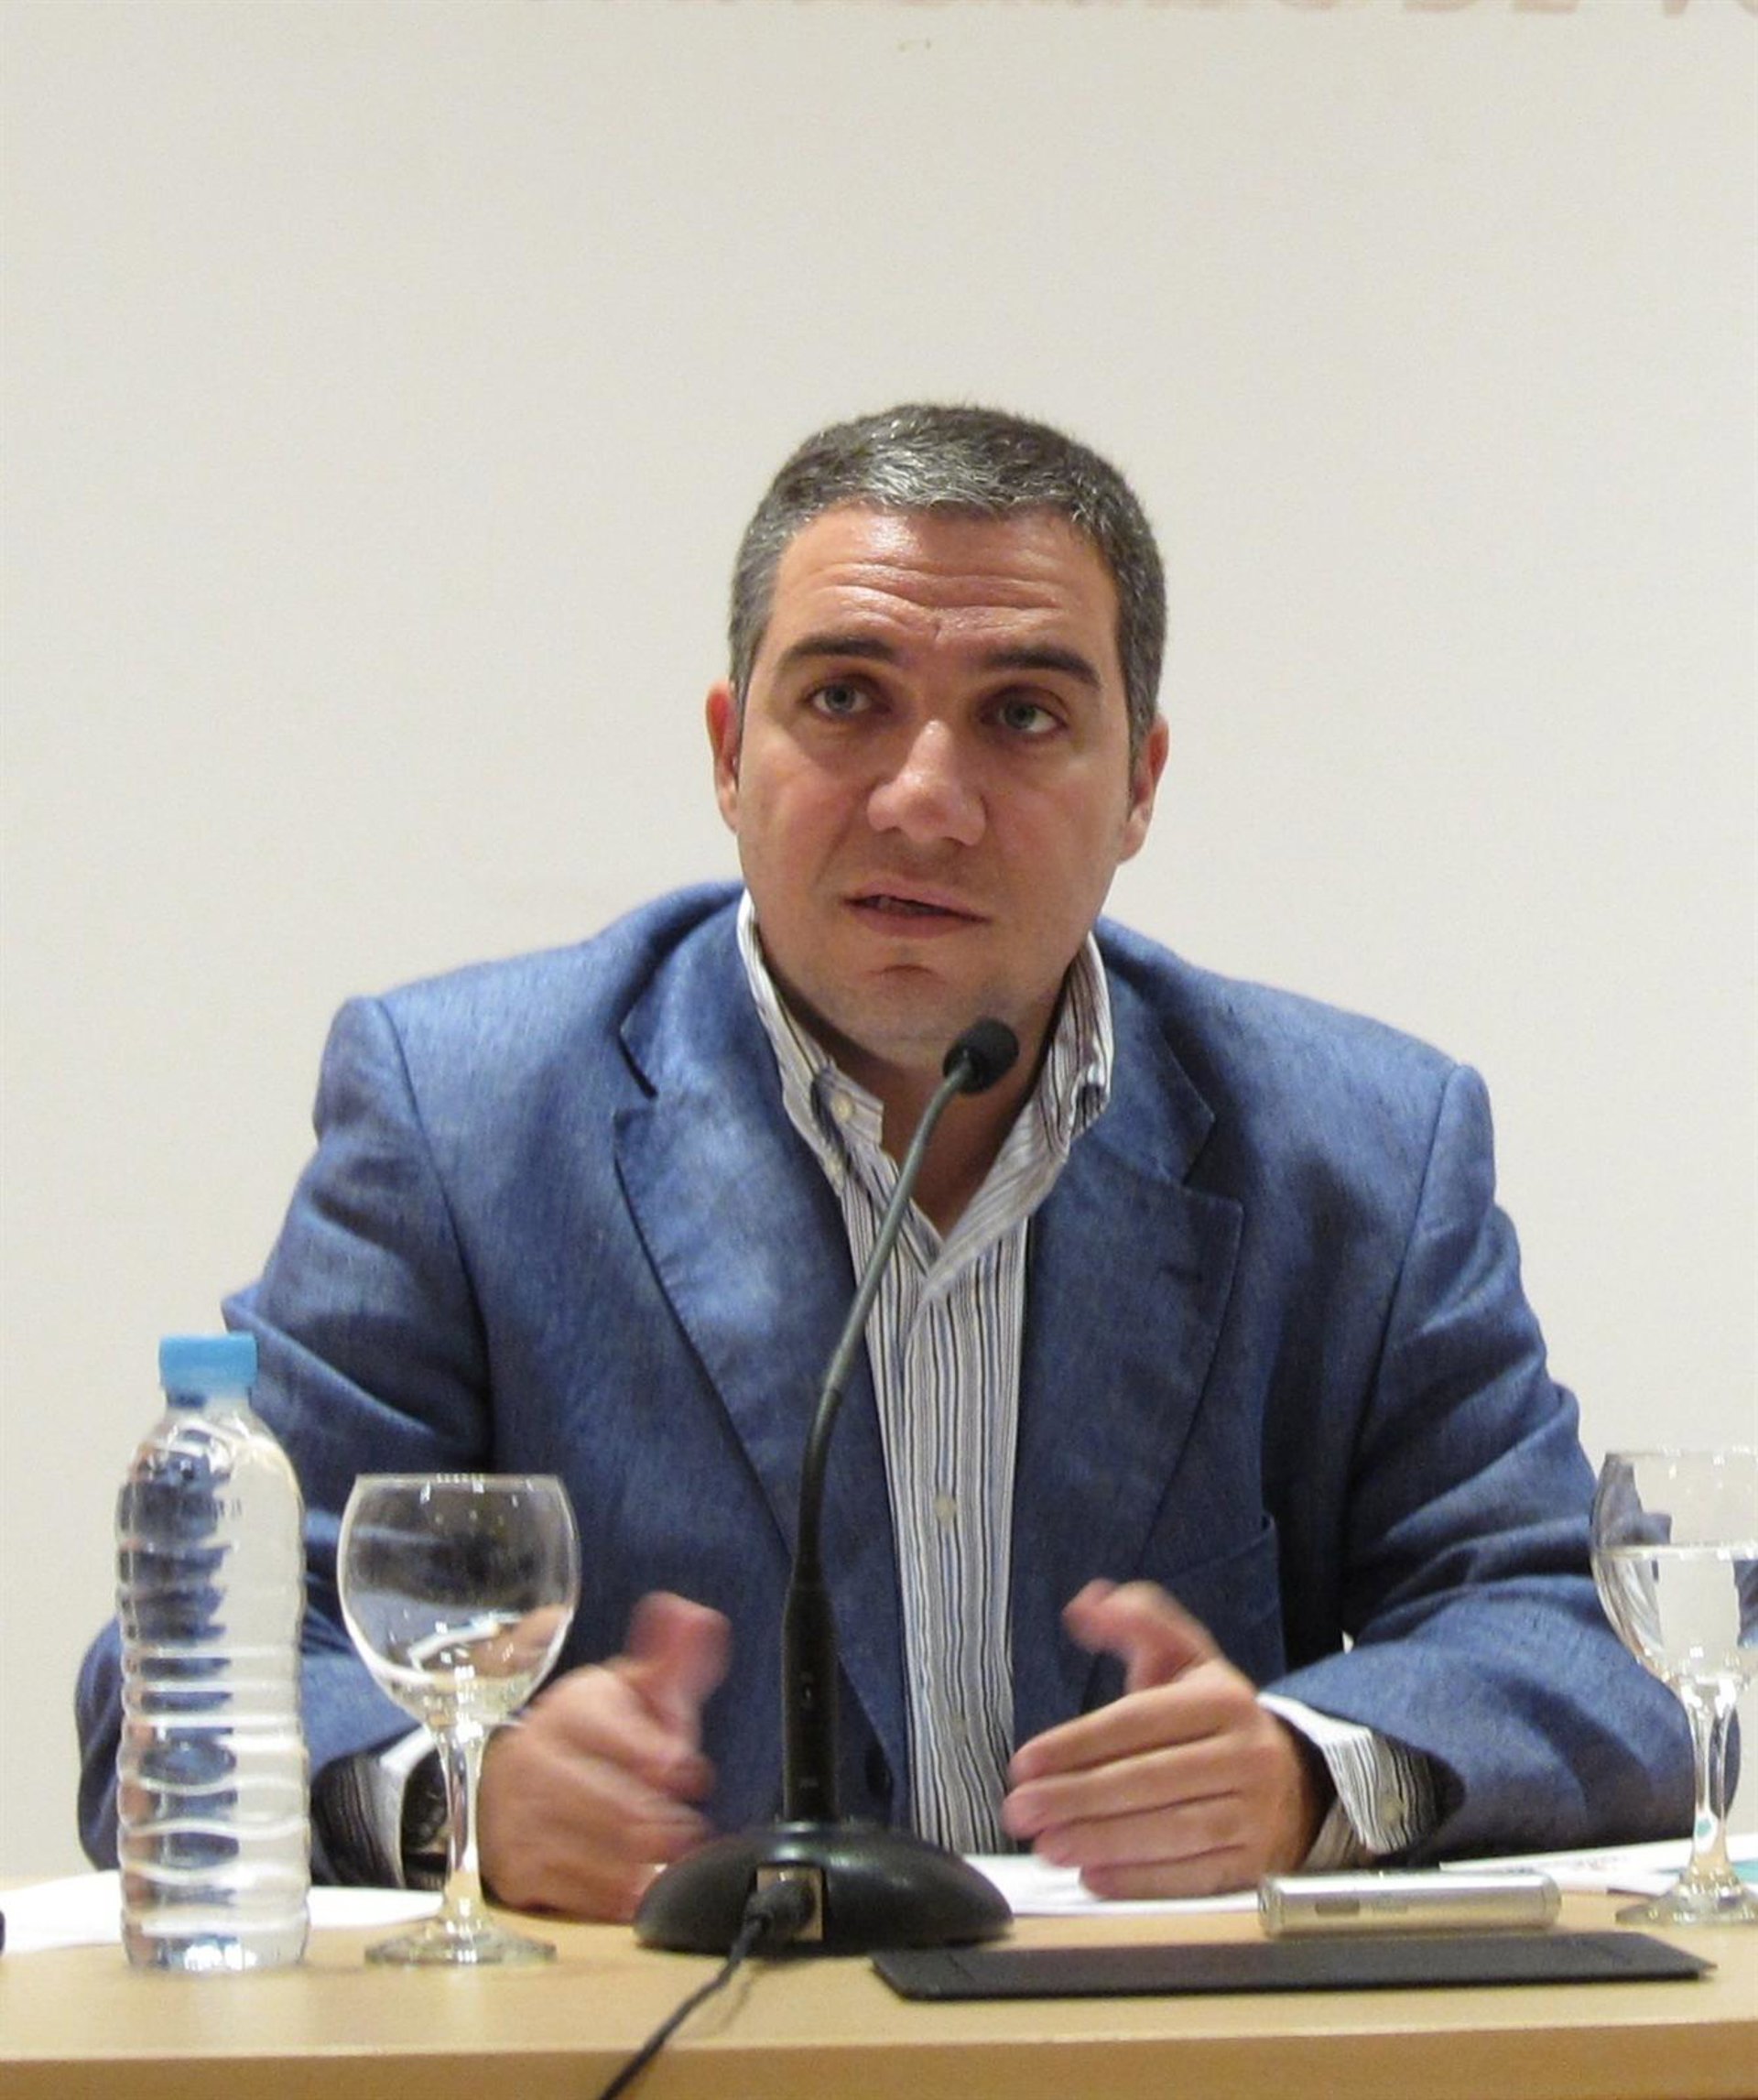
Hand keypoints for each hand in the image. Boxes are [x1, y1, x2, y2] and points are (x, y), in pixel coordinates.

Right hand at [478, 1590, 729, 1921]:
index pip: (619, 1736)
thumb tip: (695, 1617)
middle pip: (618, 1806)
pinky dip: (621, 1896)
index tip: (690, 1772)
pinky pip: (583, 1896)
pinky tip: (642, 1885)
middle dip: (666, 1820)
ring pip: (604, 1854)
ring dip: (650, 1860)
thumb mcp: (632, 1692)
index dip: (666, 1759)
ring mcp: (521, 1819)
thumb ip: (674, 1659)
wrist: (513, 1781)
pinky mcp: (519, 1871)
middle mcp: (536, 1761)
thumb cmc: (593, 1737)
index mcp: (571, 1710)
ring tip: (674, 1854)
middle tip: (690, 1828)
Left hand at [1000, 1579, 1326, 1898]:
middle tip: (1019, 1810)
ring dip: (1102, 1842)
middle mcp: (1245, 1756)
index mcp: (1223, 1701)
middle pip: (1150, 1780)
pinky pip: (1194, 1877)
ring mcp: (1255, 1815)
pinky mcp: (1256, 1864)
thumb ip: (1138, 1622)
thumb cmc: (1217, 1718)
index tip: (1025, 1762)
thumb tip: (1087, 1604)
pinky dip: (1142, 1881)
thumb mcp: (1186, 1658)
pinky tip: (1094, 1879)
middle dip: (1077, 1797)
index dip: (1078, 1743)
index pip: (1139, 1722)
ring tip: (1047, 1845)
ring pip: (1172, 1832)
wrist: (1298, 1777)